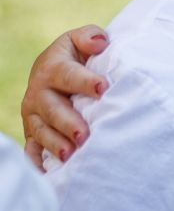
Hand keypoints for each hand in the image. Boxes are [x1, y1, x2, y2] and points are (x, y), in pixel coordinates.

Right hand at [20, 25, 108, 168]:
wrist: (53, 71)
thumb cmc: (76, 56)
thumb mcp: (79, 40)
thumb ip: (90, 36)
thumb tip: (99, 42)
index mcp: (53, 68)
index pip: (68, 75)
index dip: (85, 81)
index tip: (103, 87)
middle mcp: (39, 94)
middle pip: (52, 109)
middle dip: (67, 122)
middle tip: (84, 134)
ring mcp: (34, 116)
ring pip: (41, 131)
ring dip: (54, 144)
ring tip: (70, 155)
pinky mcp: (33, 132)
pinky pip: (32, 150)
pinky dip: (37, 163)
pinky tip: (50, 174)